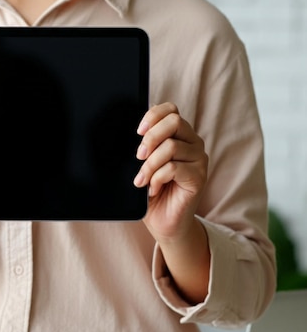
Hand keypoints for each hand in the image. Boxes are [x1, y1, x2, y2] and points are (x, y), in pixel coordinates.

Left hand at [134, 102, 207, 242]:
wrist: (164, 221)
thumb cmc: (151, 191)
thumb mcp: (143, 165)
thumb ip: (143, 147)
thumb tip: (132, 135)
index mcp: (178, 135)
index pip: (171, 109)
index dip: (153, 115)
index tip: (138, 132)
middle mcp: (192, 143)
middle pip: (174, 121)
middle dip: (150, 138)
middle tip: (138, 157)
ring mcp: (199, 159)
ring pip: (171, 146)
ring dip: (149, 164)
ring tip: (142, 180)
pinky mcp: (199, 176)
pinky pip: (173, 168)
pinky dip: (157, 178)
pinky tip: (153, 189)